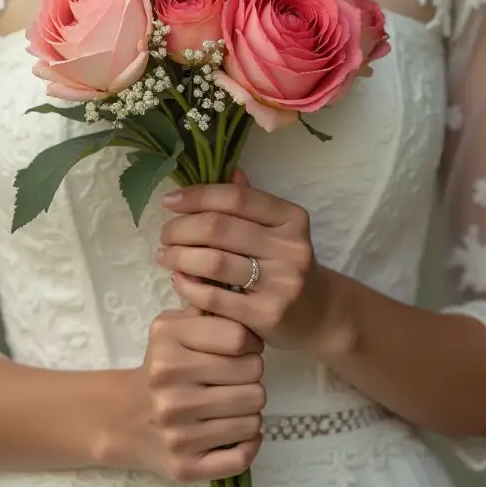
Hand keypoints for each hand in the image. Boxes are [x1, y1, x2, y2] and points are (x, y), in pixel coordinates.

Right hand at [106, 304, 265, 482]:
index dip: (250, 343)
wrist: (123, 419)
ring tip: (233, 403)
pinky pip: (242, 455)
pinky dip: (249, 442)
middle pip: (253, 379)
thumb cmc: (161, 366)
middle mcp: (170, 391)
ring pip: (253, 417)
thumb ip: (204, 306)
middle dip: (251, 377)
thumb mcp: (171, 328)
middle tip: (236, 379)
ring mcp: (178, 433)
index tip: (242, 348)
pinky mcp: (185, 467)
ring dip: (250, 410)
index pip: (240, 339)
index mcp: (168, 347)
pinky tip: (236, 430)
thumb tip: (231, 281)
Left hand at [156, 170, 327, 352]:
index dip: (197, 195)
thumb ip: (252, 203)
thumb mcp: (278, 230)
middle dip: (181, 228)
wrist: (320, 315)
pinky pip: (214, 298)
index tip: (169, 200)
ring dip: (179, 257)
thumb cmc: (287, 265)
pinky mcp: (267, 315)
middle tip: (165, 234)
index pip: (236, 197)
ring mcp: (281, 283)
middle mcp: (290, 247)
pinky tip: (179, 280)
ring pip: (214, 262)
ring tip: (165, 255)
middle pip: (219, 228)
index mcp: (292, 218)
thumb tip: (227, 170)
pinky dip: (189, 287)